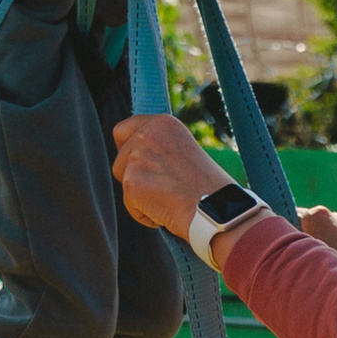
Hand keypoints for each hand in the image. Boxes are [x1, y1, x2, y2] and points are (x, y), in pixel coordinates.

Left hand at [112, 111, 217, 236]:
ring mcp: (136, 158)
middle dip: (133, 175)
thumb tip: (137, 155)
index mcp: (162, 123)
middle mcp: (146, 135)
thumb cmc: (209, 187)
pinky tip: (167, 211)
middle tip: (161, 187)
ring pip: (124, 182)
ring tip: (169, 199)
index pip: (123, 130)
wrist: (216, 208)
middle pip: (120, 159)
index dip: (128, 149)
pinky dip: (145, 214)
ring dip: (141, 196)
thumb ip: (159, 147)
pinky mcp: (131, 183)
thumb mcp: (184, 151)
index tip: (141, 164)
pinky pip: (130, 204)